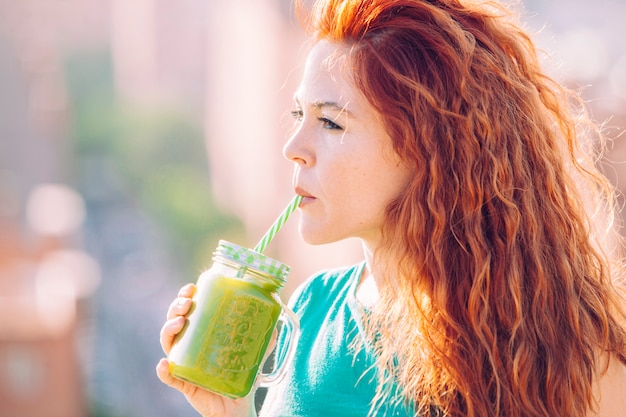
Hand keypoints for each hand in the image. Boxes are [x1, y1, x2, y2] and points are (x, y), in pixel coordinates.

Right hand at [156, 284, 256, 416]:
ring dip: (168, 330)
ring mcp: (183, 362)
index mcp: (201, 331)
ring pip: (168, 342)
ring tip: (179, 323)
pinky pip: (168, 376)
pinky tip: (165, 364)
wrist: (237, 404)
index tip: (192, 288)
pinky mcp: (183, 383)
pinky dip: (163, 370)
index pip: (188, 309)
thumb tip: (278, 312)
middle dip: (175, 308)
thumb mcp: (254, 351)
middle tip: (187, 304)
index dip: (185, 296)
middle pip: (174, 321)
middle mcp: (188, 344)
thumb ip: (264, 334)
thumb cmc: (240, 373)